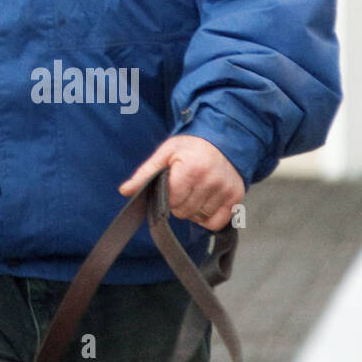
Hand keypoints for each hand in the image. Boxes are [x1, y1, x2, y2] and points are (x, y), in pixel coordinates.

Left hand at [119, 134, 243, 231]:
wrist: (223, 139)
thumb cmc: (190, 147)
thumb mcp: (165, 153)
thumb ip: (145, 173)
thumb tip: (125, 191)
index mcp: (191, 168)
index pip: (172, 200)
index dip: (166, 197)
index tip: (169, 187)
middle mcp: (211, 181)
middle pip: (184, 212)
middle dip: (178, 204)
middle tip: (181, 190)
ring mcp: (226, 190)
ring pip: (199, 218)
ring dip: (192, 210)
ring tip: (194, 193)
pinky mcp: (236, 198)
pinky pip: (217, 223)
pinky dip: (207, 218)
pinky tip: (204, 203)